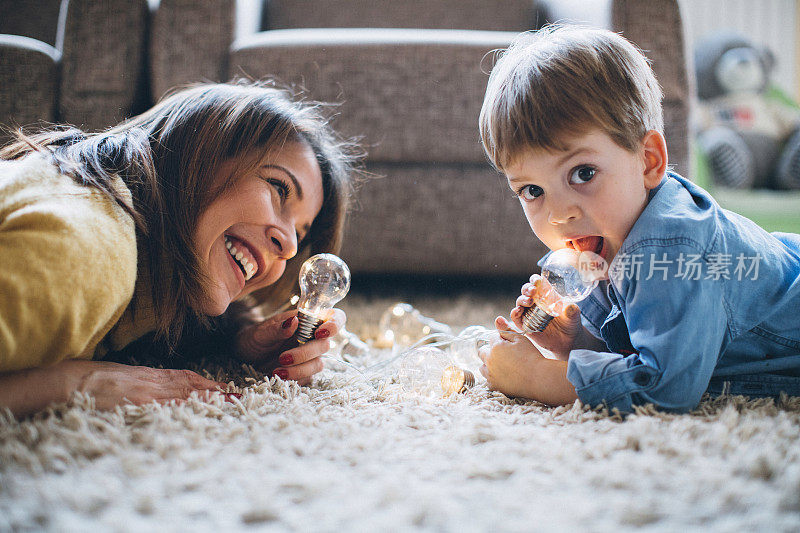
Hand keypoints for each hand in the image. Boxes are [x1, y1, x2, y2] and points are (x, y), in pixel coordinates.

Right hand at [67, 360, 225, 409]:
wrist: (68, 381)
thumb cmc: (89, 378)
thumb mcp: (120, 376)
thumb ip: (139, 381)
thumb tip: (151, 386)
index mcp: (148, 375)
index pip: (184, 378)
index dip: (206, 383)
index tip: (223, 387)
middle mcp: (152, 382)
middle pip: (191, 385)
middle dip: (215, 391)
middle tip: (238, 396)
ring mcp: (147, 393)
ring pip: (185, 394)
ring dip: (209, 398)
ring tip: (229, 402)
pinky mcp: (139, 403)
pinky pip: (168, 406)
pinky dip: (187, 407)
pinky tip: (201, 411)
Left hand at [235, 308, 345, 385]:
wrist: (245, 356)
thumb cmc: (256, 337)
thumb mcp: (261, 332)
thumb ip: (277, 328)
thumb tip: (294, 321)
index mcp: (306, 321)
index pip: (333, 317)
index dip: (334, 324)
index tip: (320, 333)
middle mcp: (312, 338)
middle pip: (325, 345)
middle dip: (305, 353)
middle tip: (283, 358)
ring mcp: (309, 357)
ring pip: (318, 364)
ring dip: (299, 369)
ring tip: (277, 372)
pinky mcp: (304, 373)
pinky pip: (308, 378)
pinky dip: (294, 379)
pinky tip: (278, 378)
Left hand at [478, 317, 577, 404]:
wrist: (538, 378)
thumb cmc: (531, 356)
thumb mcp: (520, 339)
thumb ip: (506, 330)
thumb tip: (497, 319)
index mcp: (495, 347)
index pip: (491, 338)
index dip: (500, 339)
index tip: (509, 345)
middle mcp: (489, 360)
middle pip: (482, 352)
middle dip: (490, 351)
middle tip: (505, 355)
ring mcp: (490, 374)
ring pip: (482, 367)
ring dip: (489, 365)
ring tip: (504, 366)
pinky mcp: (494, 386)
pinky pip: (487, 380)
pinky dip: (493, 378)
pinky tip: (504, 376)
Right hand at [509, 274, 583, 359]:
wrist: (567, 341)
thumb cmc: (570, 323)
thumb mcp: (574, 316)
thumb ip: (572, 311)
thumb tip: (571, 307)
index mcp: (546, 294)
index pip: (538, 283)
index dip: (535, 280)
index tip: (536, 281)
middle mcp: (536, 302)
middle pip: (526, 290)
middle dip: (527, 289)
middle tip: (532, 291)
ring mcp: (529, 312)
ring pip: (520, 302)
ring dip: (522, 300)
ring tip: (528, 302)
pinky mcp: (525, 324)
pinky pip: (516, 317)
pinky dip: (514, 313)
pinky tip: (518, 311)